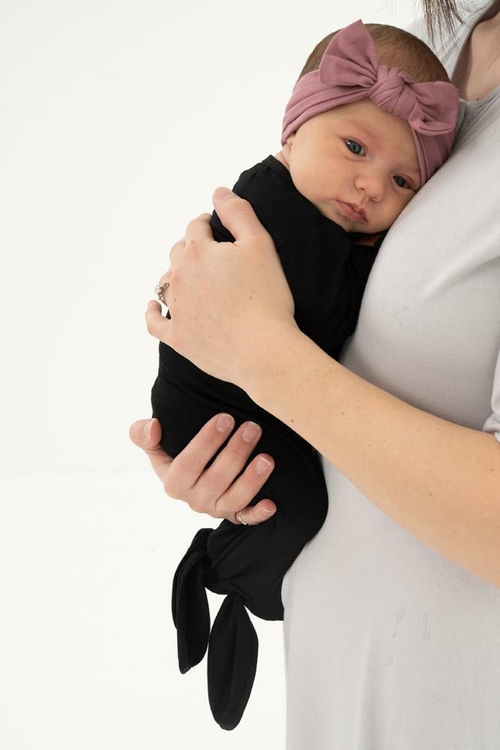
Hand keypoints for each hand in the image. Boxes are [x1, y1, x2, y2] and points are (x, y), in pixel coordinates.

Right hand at [129, 415, 276, 524]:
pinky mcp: (234, 515)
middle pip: (216, 479)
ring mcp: (216, 508)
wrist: (192, 478)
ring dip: (252, 480)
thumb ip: (143, 434)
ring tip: (267, 458)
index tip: (225, 418)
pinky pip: (247, 519)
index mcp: (173, 482)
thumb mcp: (155, 446)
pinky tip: (272, 504)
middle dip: (236, 452)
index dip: (206, 442)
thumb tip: (152, 427)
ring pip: (235, 499)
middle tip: (252, 428)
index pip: (188, 463)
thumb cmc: (174, 454)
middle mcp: (194, 500)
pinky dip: (259, 514)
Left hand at [146, 188, 295, 389]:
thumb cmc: (267, 297)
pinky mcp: (178, 337)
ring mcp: (176, 309)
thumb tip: (218, 192)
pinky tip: (152, 307)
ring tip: (190, 278)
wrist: (262, 350)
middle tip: (210, 254)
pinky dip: (152, 312)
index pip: (195, 228)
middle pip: (178, 253)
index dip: (206, 225)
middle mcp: (180, 277)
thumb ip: (238, 213)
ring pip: (167, 283)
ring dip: (176, 276)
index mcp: (198, 252)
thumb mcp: (261, 244)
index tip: (214, 228)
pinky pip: (155, 322)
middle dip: (191, 248)